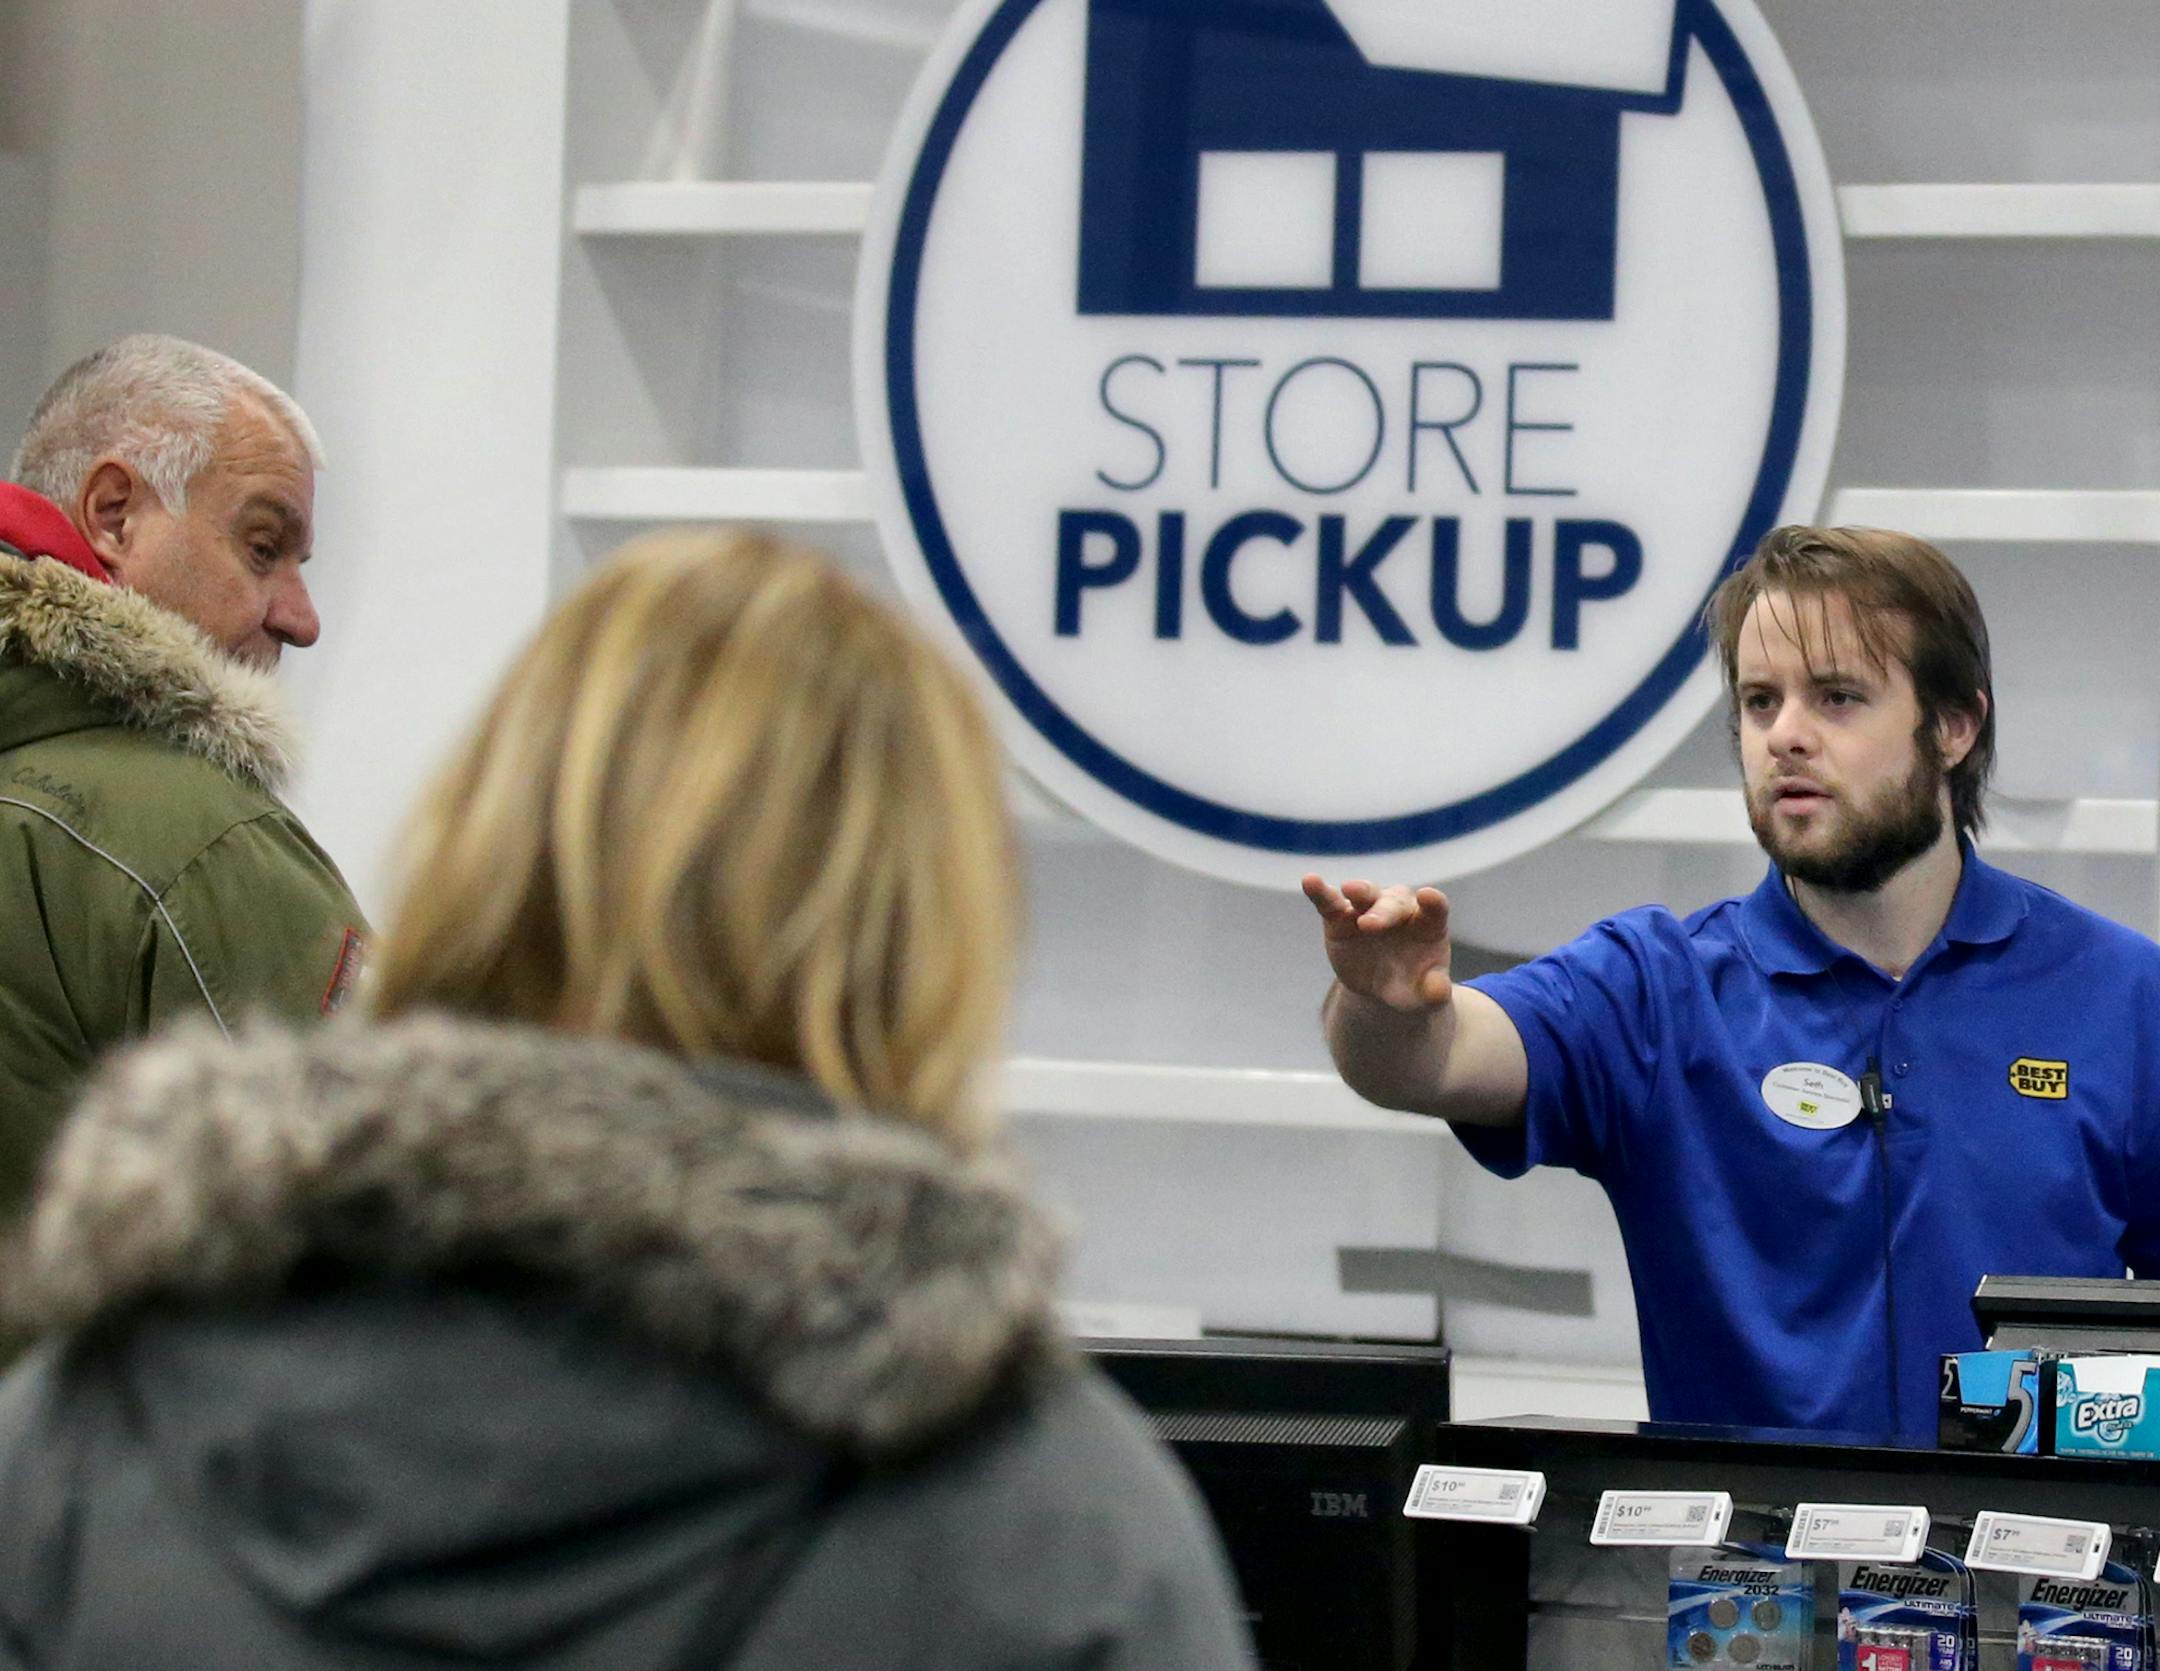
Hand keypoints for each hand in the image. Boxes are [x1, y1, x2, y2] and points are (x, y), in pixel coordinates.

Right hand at [1301, 875, 1454, 1012]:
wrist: (1381, 989)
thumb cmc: (1411, 986)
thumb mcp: (1425, 996)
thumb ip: (1434, 992)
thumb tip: (1438, 991)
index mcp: (1428, 924)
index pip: (1434, 908)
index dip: (1432, 902)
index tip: (1428, 896)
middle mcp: (1399, 909)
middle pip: (1395, 903)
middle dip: (1383, 911)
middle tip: (1369, 924)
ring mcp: (1368, 909)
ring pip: (1365, 894)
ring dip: (1359, 891)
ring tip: (1349, 890)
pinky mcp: (1339, 917)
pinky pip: (1329, 901)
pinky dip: (1320, 891)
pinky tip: (1309, 881)